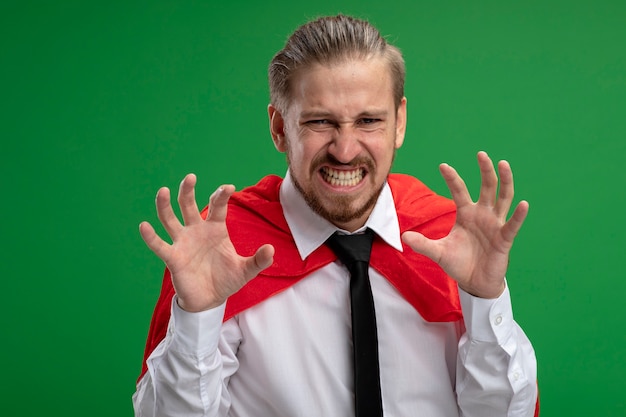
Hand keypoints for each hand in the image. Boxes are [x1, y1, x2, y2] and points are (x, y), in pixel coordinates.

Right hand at [139, 174, 274, 311]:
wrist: (210, 300)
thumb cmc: (226, 280)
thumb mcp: (246, 271)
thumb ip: (259, 260)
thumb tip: (271, 250)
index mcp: (215, 229)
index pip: (217, 206)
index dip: (221, 196)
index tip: (229, 188)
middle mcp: (196, 231)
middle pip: (188, 205)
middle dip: (188, 191)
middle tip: (190, 177)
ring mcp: (183, 242)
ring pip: (170, 219)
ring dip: (165, 205)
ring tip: (164, 191)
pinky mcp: (173, 257)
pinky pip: (160, 245)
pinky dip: (151, 237)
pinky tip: (143, 226)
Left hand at [402, 151, 528, 297]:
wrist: (474, 283)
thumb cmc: (459, 264)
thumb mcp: (439, 252)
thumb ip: (423, 244)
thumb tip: (404, 236)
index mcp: (466, 214)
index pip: (459, 191)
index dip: (452, 178)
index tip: (442, 165)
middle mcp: (482, 214)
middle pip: (486, 187)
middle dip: (485, 170)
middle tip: (481, 154)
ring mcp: (495, 224)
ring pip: (503, 198)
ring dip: (505, 181)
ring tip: (503, 164)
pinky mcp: (504, 239)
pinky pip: (512, 225)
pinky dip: (518, 215)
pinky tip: (523, 204)